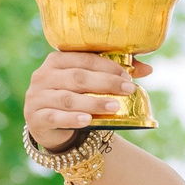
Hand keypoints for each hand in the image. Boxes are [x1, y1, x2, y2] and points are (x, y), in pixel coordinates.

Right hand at [23, 51, 151, 149]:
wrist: (49, 126)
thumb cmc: (74, 98)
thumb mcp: (90, 84)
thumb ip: (114, 74)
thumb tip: (148, 69)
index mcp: (56, 60)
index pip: (83, 59)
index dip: (107, 66)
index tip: (128, 76)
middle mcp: (42, 76)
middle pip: (77, 77)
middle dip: (105, 83)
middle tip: (128, 90)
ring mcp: (36, 97)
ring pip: (68, 98)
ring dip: (93, 102)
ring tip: (115, 107)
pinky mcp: (35, 118)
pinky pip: (55, 117)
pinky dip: (72, 118)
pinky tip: (87, 120)